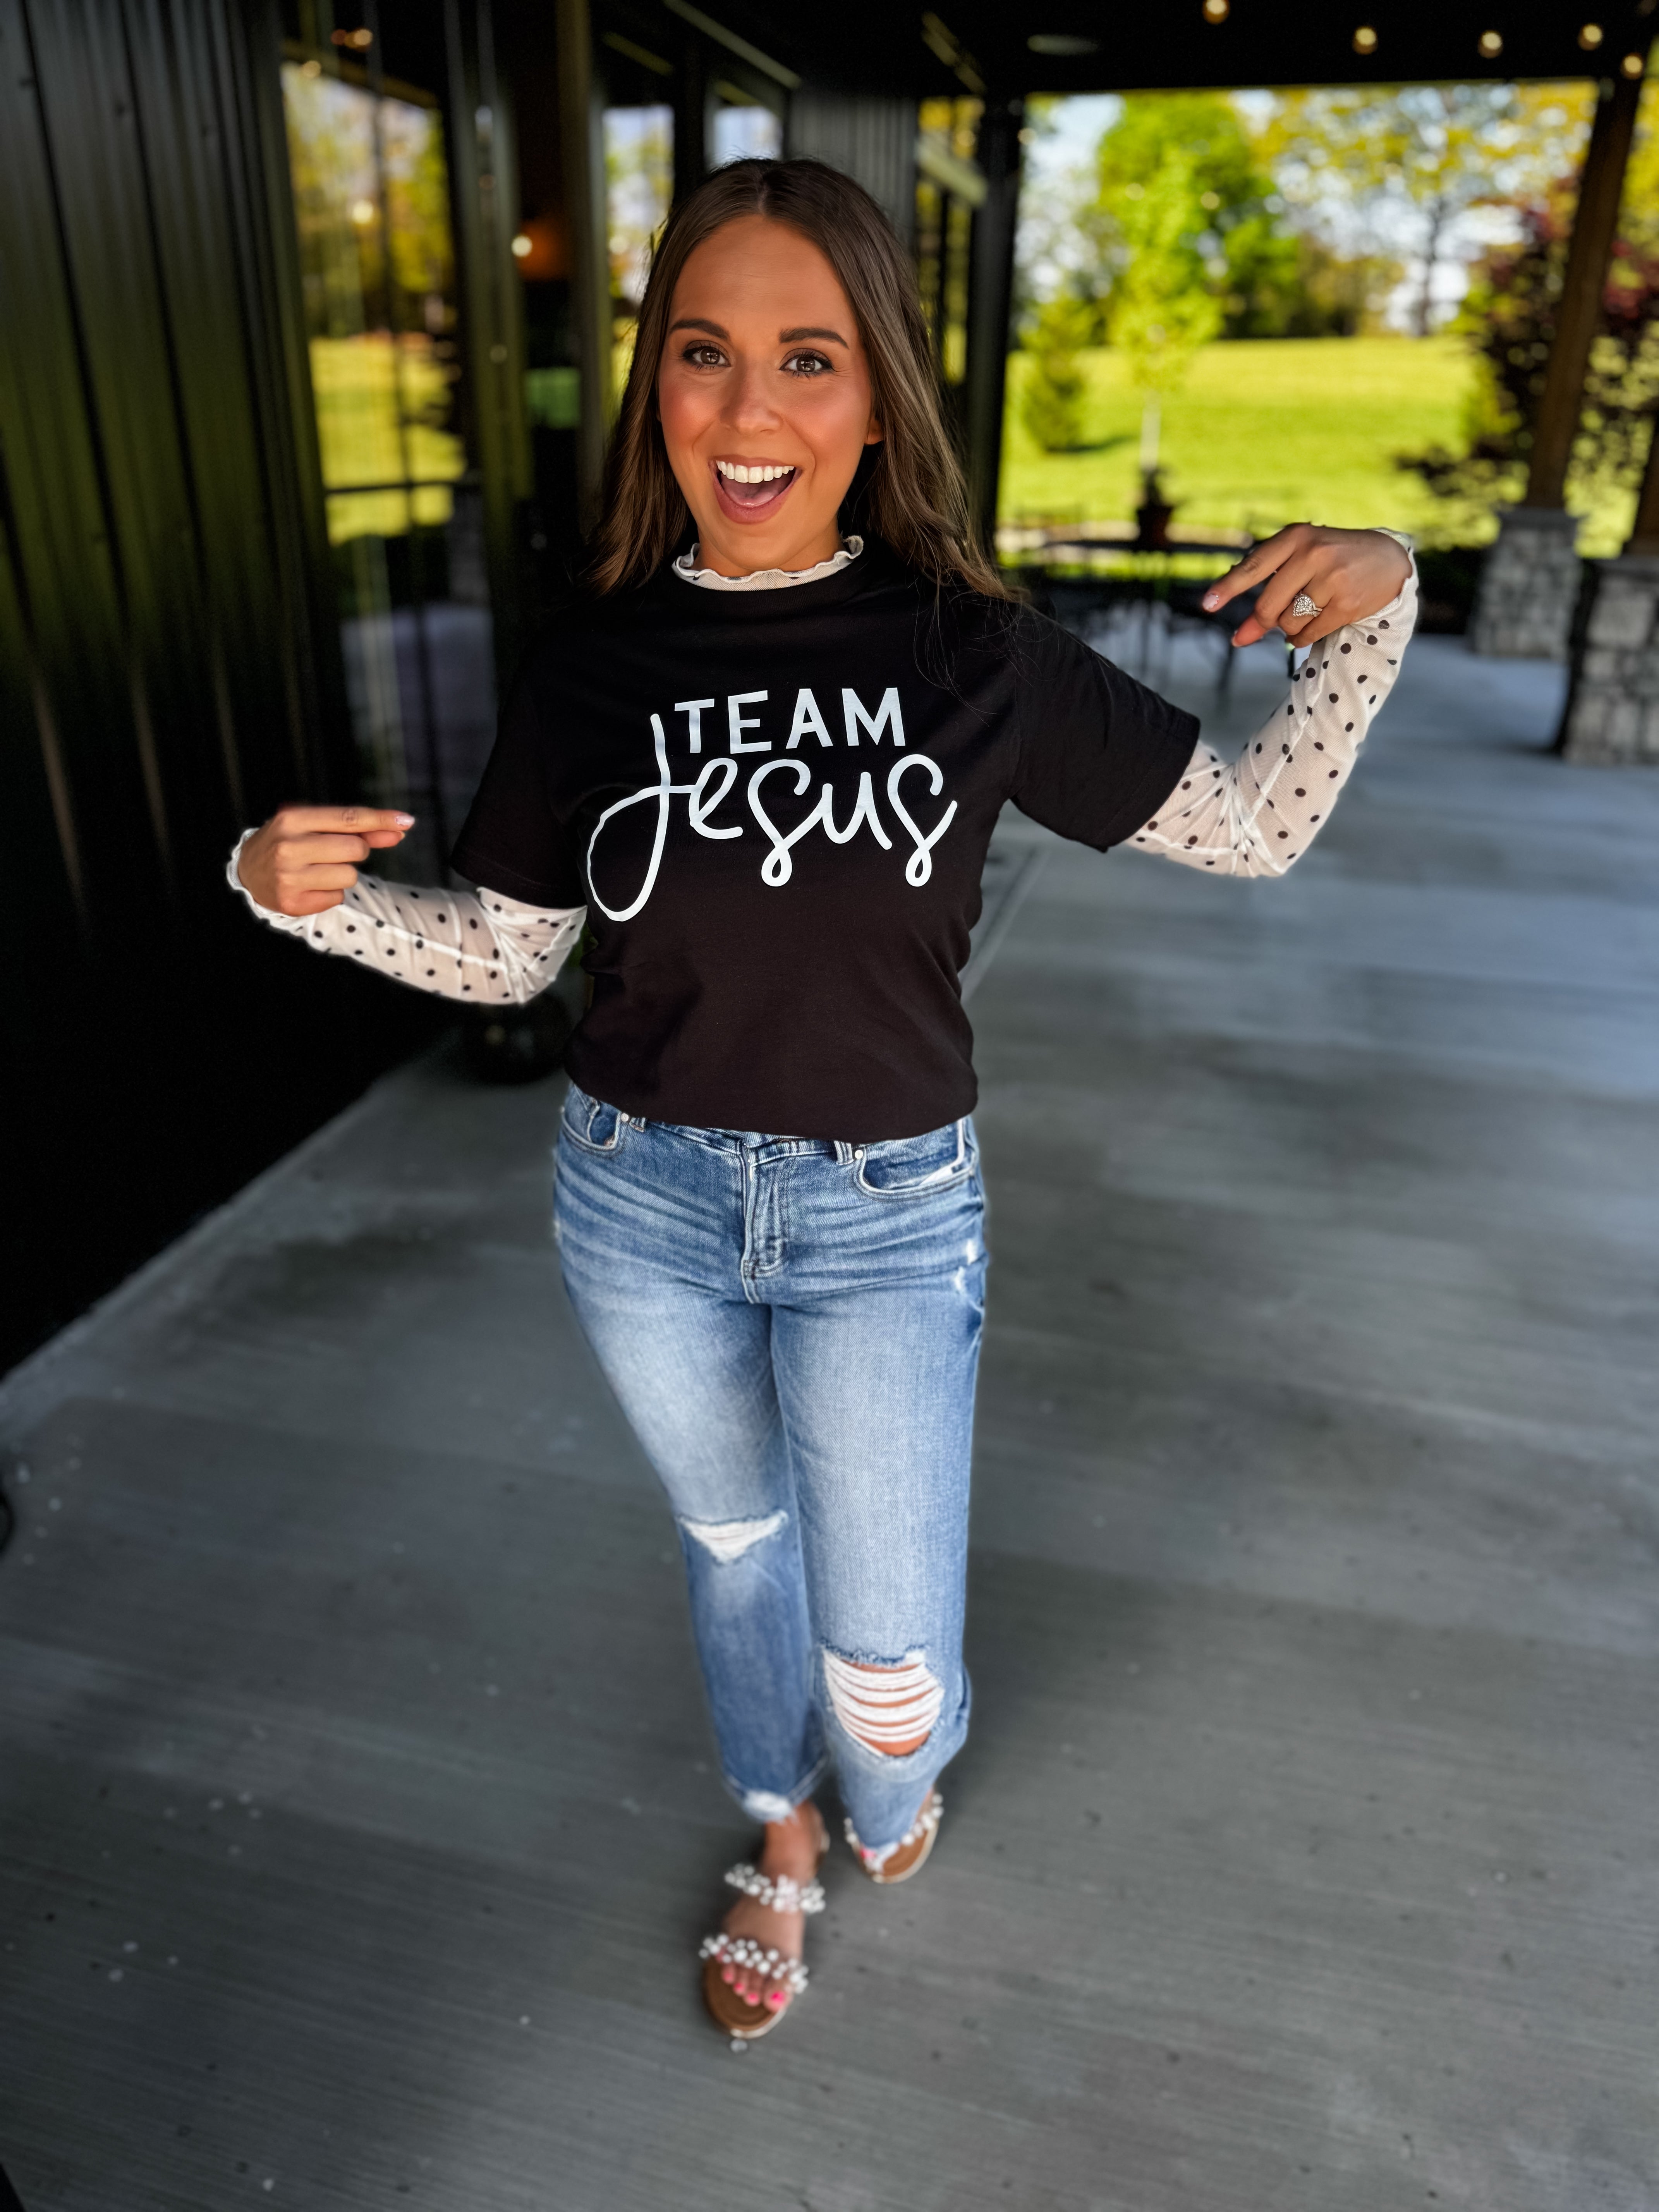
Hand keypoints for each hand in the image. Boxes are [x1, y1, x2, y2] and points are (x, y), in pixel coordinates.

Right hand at [236, 805, 413, 915]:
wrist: (248, 870)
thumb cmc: (289, 842)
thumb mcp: (314, 825)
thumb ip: (357, 827)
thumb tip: (400, 829)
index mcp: (293, 819)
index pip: (348, 818)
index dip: (381, 820)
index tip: (406, 821)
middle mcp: (289, 847)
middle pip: (355, 849)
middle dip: (356, 850)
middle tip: (334, 851)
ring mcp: (289, 877)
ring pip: (350, 876)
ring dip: (343, 873)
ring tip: (318, 868)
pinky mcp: (293, 903)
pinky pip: (337, 897)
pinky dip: (331, 892)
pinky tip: (311, 885)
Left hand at [1202, 524, 1410, 649]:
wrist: (1387, 560)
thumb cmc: (1331, 561)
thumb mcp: (1299, 564)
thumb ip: (1266, 594)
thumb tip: (1238, 639)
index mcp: (1296, 537)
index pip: (1253, 566)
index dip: (1228, 588)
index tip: (1207, 604)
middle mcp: (1313, 554)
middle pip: (1268, 606)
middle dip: (1266, 620)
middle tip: (1275, 618)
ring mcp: (1332, 579)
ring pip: (1288, 623)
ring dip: (1289, 628)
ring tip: (1307, 611)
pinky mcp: (1347, 603)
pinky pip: (1309, 634)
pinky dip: (1304, 637)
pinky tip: (1315, 623)